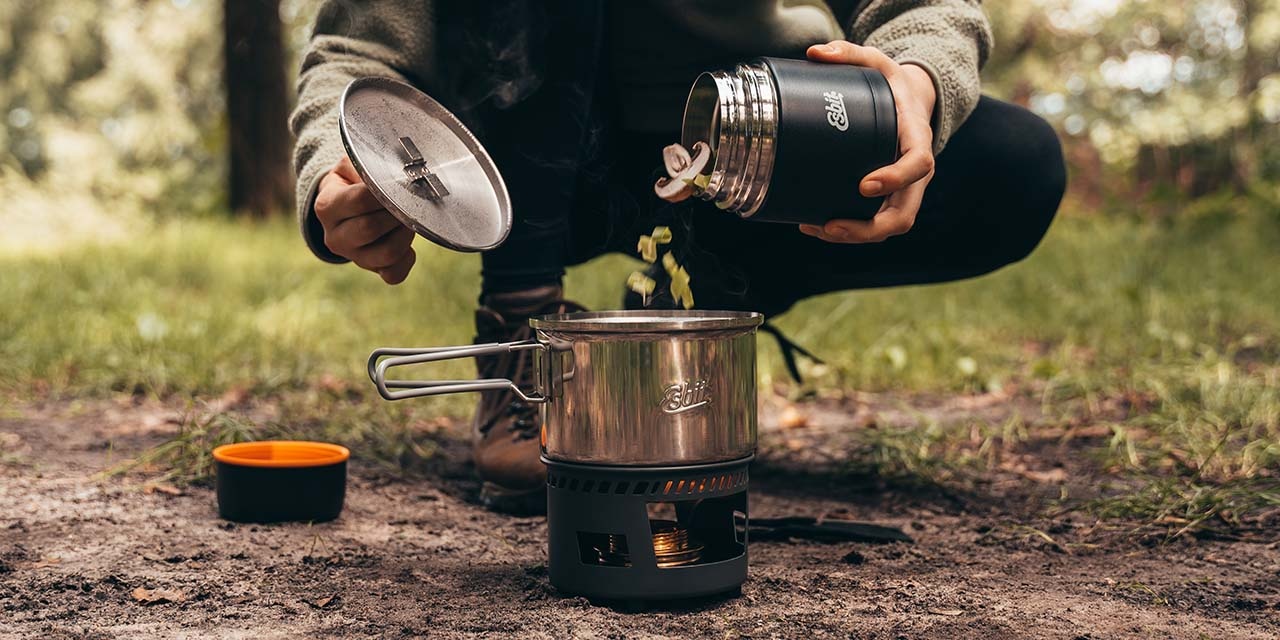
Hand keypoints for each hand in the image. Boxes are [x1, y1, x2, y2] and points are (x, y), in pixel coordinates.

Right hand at [314, 155, 415, 283]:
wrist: (343, 207)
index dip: (385, 192)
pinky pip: (393, 274)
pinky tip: (407, 243)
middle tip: (408, 201)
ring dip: (405, 235)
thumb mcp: (350, 166)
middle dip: (396, 214)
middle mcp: (334, 237)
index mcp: (327, 206)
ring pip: (386, 254)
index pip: (360, 200)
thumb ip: (366, 165)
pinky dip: (407, 259)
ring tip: (409, 219)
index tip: (400, 184)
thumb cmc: (352, 182)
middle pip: (371, 228)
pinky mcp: (370, 268)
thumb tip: (394, 174)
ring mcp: (352, 257)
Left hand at [799, 40, 936, 243]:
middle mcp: (916, 171)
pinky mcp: (888, 197)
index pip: (919, 163)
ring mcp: (904, 188)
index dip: (896, 178)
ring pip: (890, 226)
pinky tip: (816, 226)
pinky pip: (875, 223)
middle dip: (870, 227)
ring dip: (855, 235)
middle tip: (832, 224)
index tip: (864, 184)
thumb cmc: (892, 84)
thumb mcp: (878, 60)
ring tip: (817, 228)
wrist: (910, 102)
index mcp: (918, 136)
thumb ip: (850, 52)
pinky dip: (849, 232)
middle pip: (905, 213)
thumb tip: (815, 53)